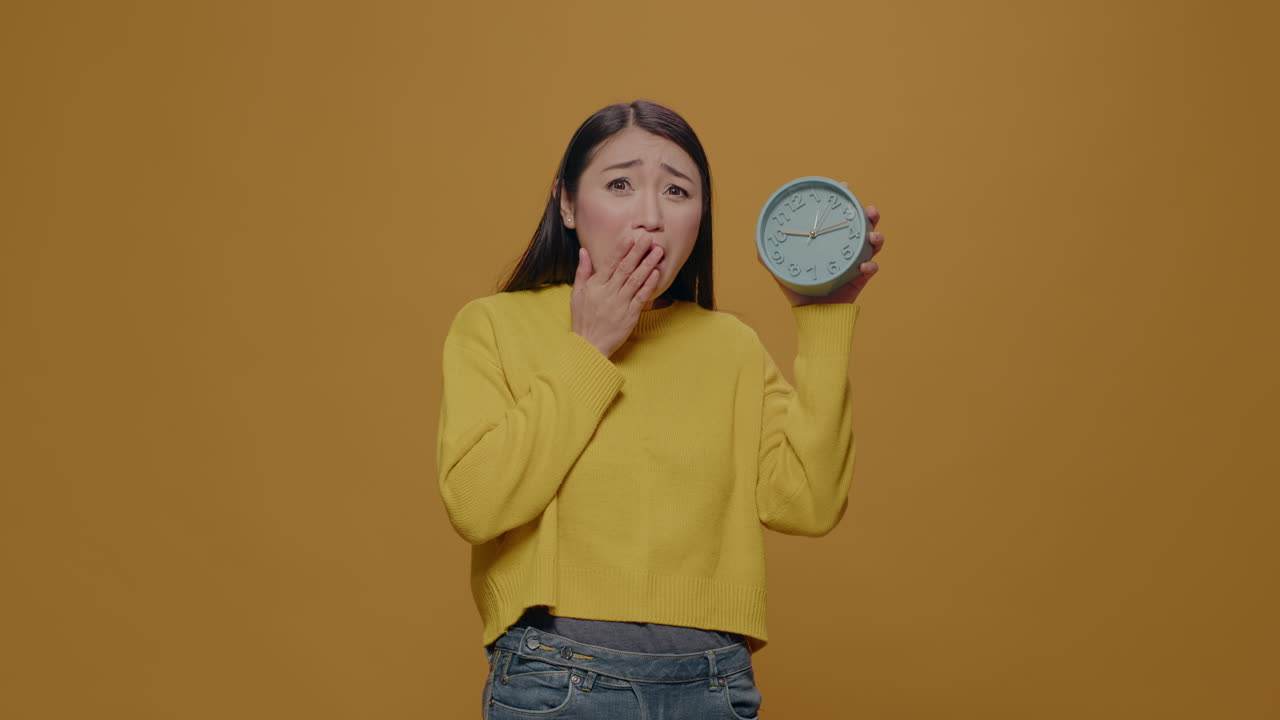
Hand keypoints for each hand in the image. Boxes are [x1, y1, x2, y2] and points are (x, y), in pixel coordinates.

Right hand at [571, 232, 663, 357]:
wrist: (589, 345)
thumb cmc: (582, 318)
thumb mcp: (577, 293)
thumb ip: (582, 271)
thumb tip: (584, 251)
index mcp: (596, 286)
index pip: (610, 263)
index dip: (621, 249)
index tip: (630, 237)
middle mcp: (609, 293)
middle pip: (625, 268)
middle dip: (637, 252)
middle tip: (648, 238)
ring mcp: (620, 304)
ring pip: (636, 280)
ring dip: (647, 264)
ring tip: (657, 252)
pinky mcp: (630, 315)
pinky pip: (641, 297)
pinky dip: (649, 284)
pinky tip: (656, 273)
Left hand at [764, 182, 883, 306]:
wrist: (811, 314)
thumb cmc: (797, 289)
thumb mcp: (780, 268)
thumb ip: (767, 254)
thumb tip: (755, 238)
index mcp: (829, 239)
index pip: (839, 215)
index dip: (844, 199)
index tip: (844, 187)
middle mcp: (844, 247)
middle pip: (863, 224)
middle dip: (869, 214)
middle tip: (869, 210)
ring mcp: (855, 261)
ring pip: (874, 242)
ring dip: (876, 236)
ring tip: (873, 237)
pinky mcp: (861, 278)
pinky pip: (872, 268)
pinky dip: (871, 265)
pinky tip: (865, 266)